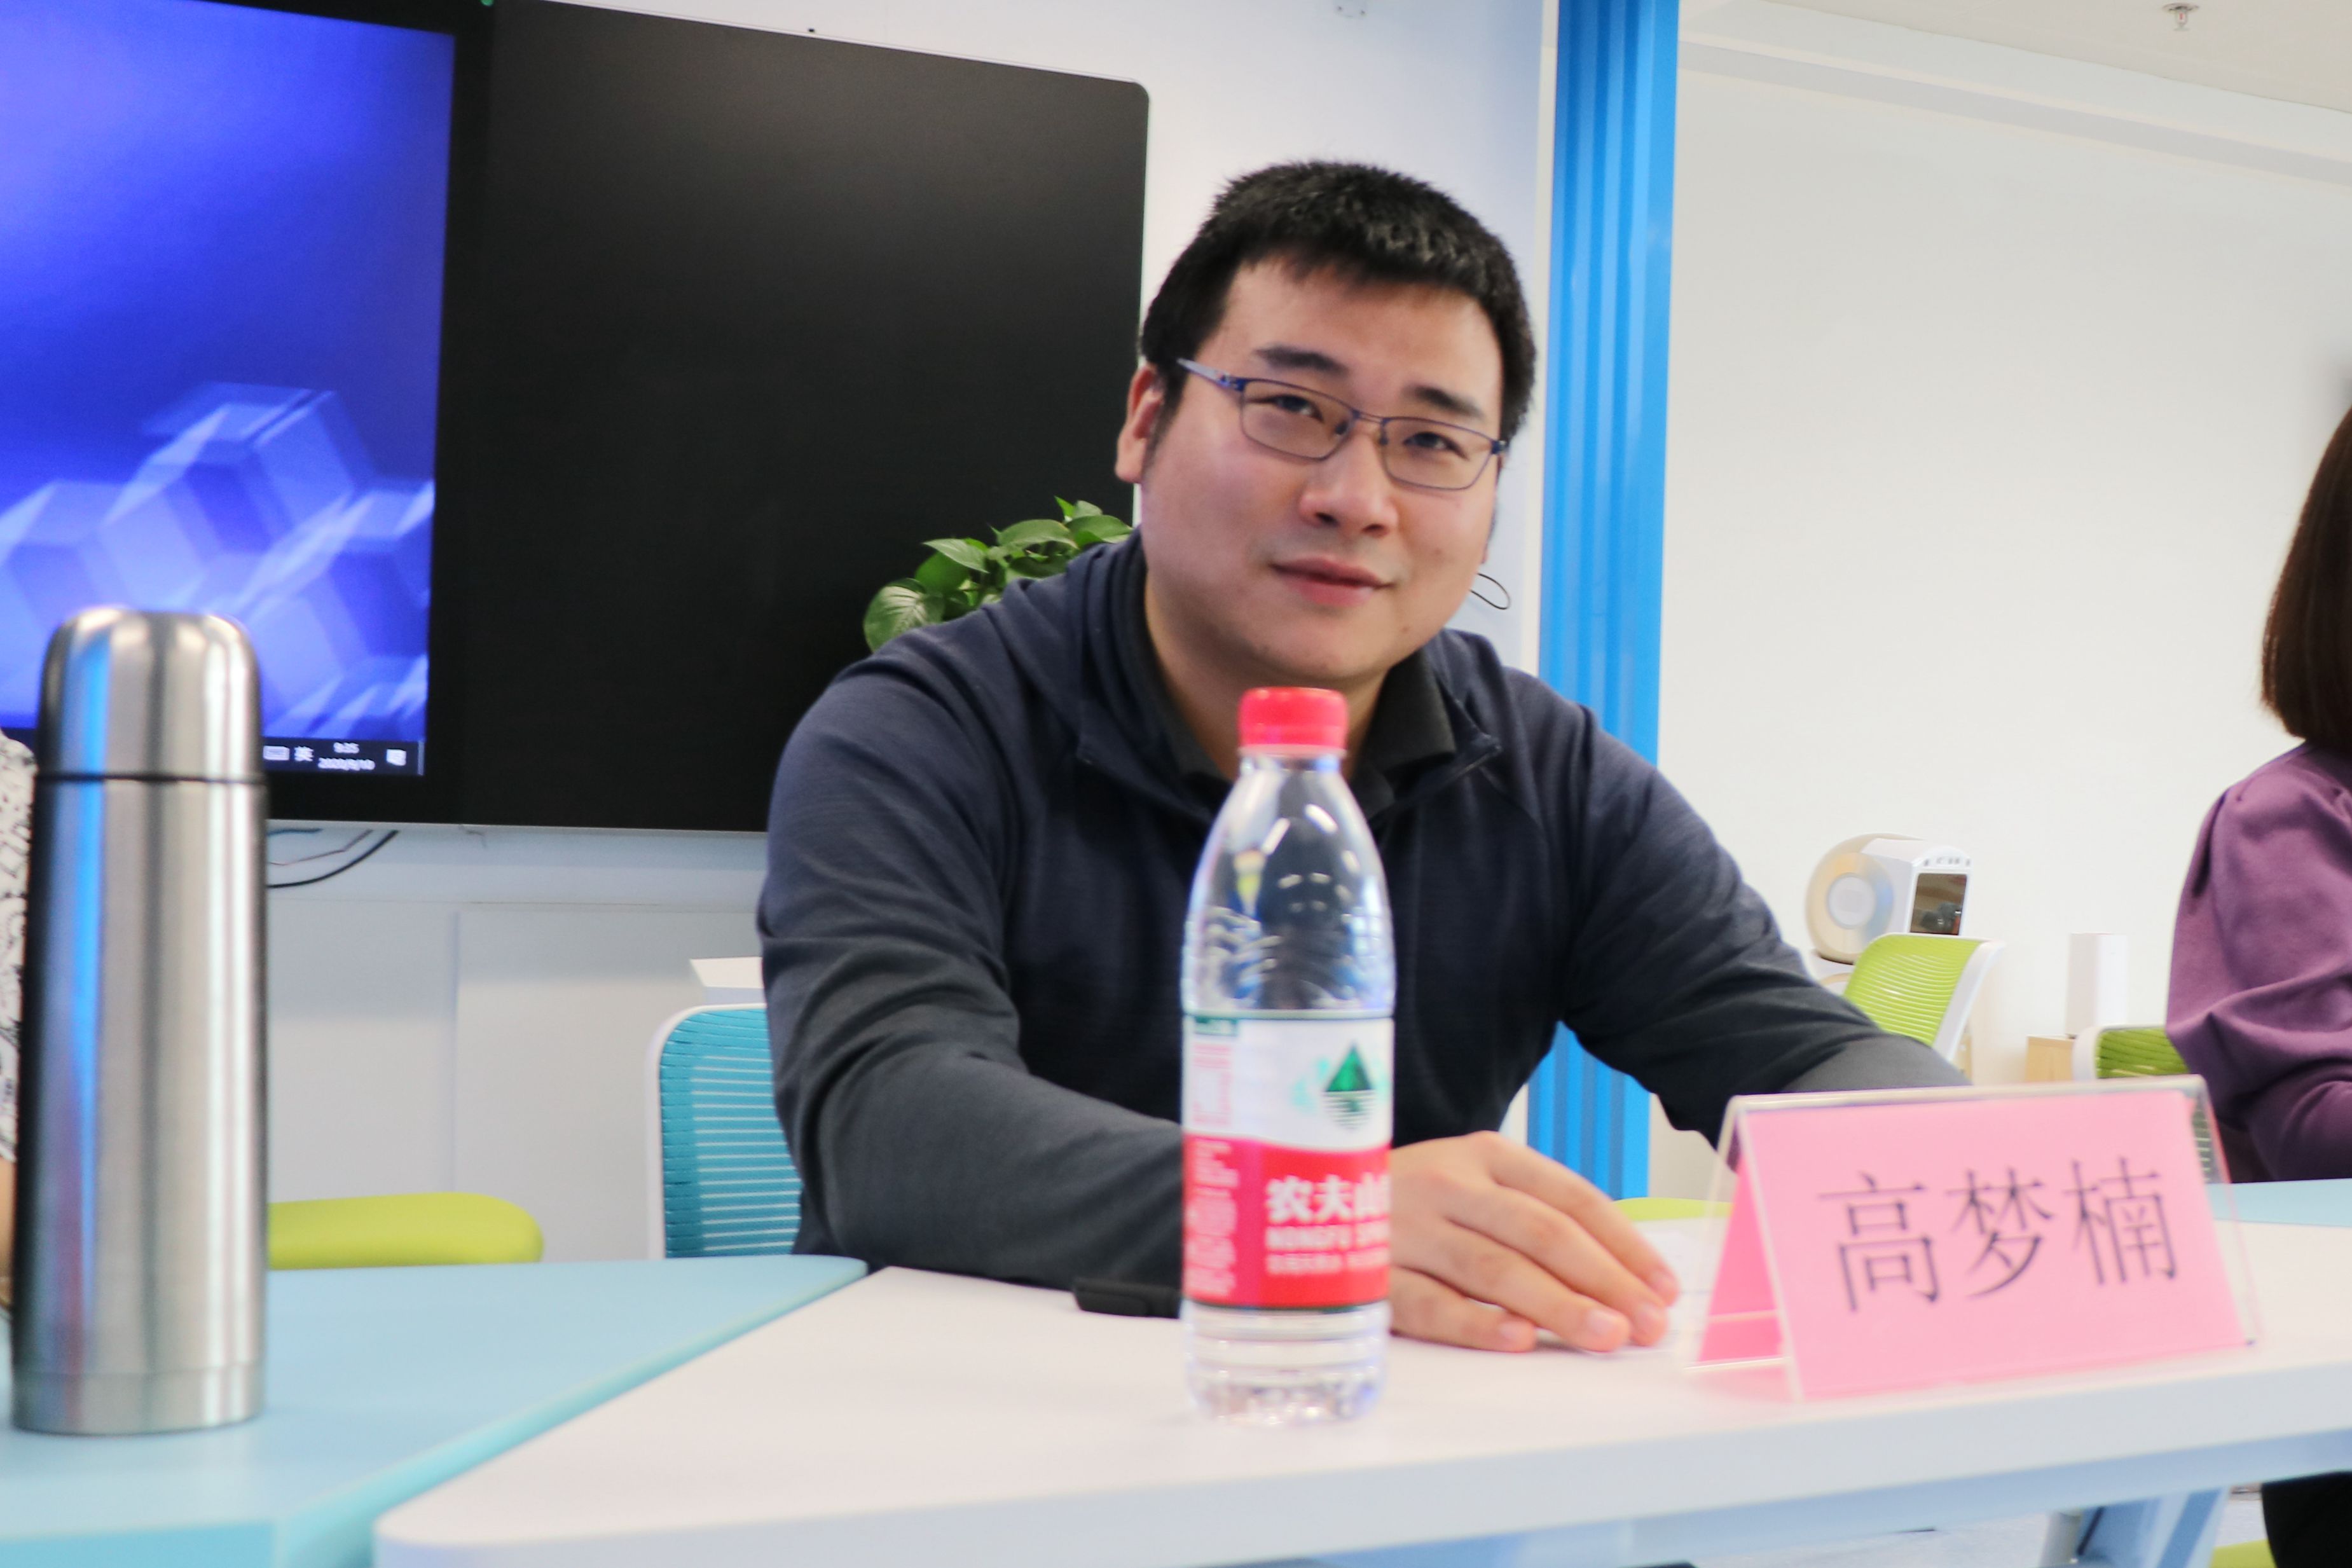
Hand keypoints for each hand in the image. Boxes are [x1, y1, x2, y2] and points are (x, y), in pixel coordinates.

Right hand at [1388, 1131, 1676, 1353]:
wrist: (1309, 1193)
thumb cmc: (1418, 1206)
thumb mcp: (1477, 1188)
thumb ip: (1539, 1222)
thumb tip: (1628, 1282)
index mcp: (1486, 1156)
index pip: (1570, 1197)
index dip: (1624, 1245)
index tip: (1663, 1290)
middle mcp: (1448, 1183)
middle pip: (1539, 1231)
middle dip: (1602, 1279)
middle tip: (1645, 1324)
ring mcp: (1406, 1226)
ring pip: (1491, 1266)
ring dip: (1555, 1304)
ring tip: (1603, 1335)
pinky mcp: (1371, 1273)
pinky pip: (1428, 1302)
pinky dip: (1474, 1322)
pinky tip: (1517, 1339)